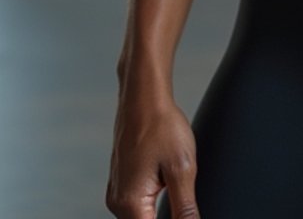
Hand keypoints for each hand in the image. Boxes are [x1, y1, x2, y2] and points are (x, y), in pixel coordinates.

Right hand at [105, 87, 199, 218]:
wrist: (144, 96)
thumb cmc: (161, 124)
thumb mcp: (182, 168)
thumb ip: (185, 209)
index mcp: (130, 203)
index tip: (185, 210)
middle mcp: (117, 202)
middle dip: (168, 216)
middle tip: (182, 193)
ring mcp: (117, 192)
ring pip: (142, 217)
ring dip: (161, 210)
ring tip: (174, 184)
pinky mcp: (121, 183)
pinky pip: (138, 204)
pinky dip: (154, 201)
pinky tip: (166, 183)